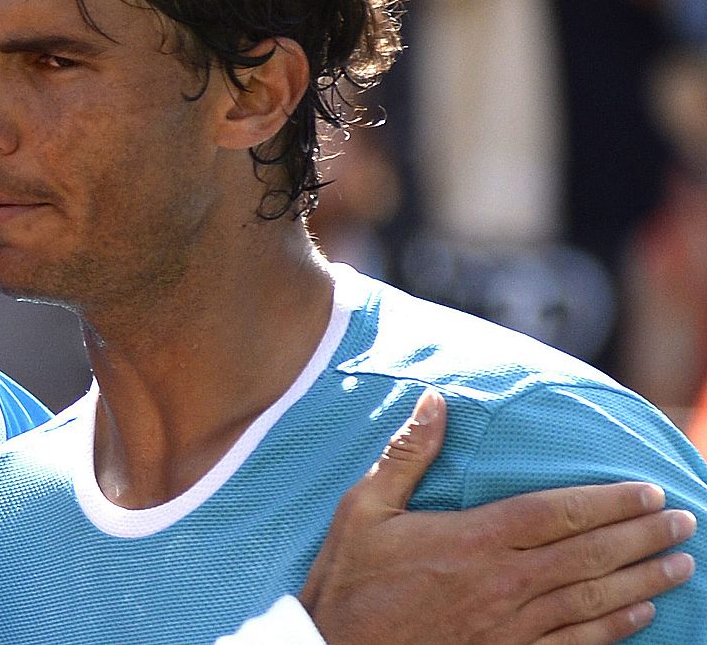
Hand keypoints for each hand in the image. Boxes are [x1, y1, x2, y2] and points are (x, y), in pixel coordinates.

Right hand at [300, 390, 695, 643]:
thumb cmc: (348, 581)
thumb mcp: (362, 508)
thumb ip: (406, 455)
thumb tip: (434, 401)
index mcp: (471, 539)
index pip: (557, 514)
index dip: (608, 502)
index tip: (646, 491)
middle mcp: (501, 583)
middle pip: (588, 555)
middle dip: (642, 536)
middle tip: (683, 521)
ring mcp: (509, 627)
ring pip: (592, 600)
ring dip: (643, 581)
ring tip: (679, 565)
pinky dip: (614, 630)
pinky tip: (641, 616)